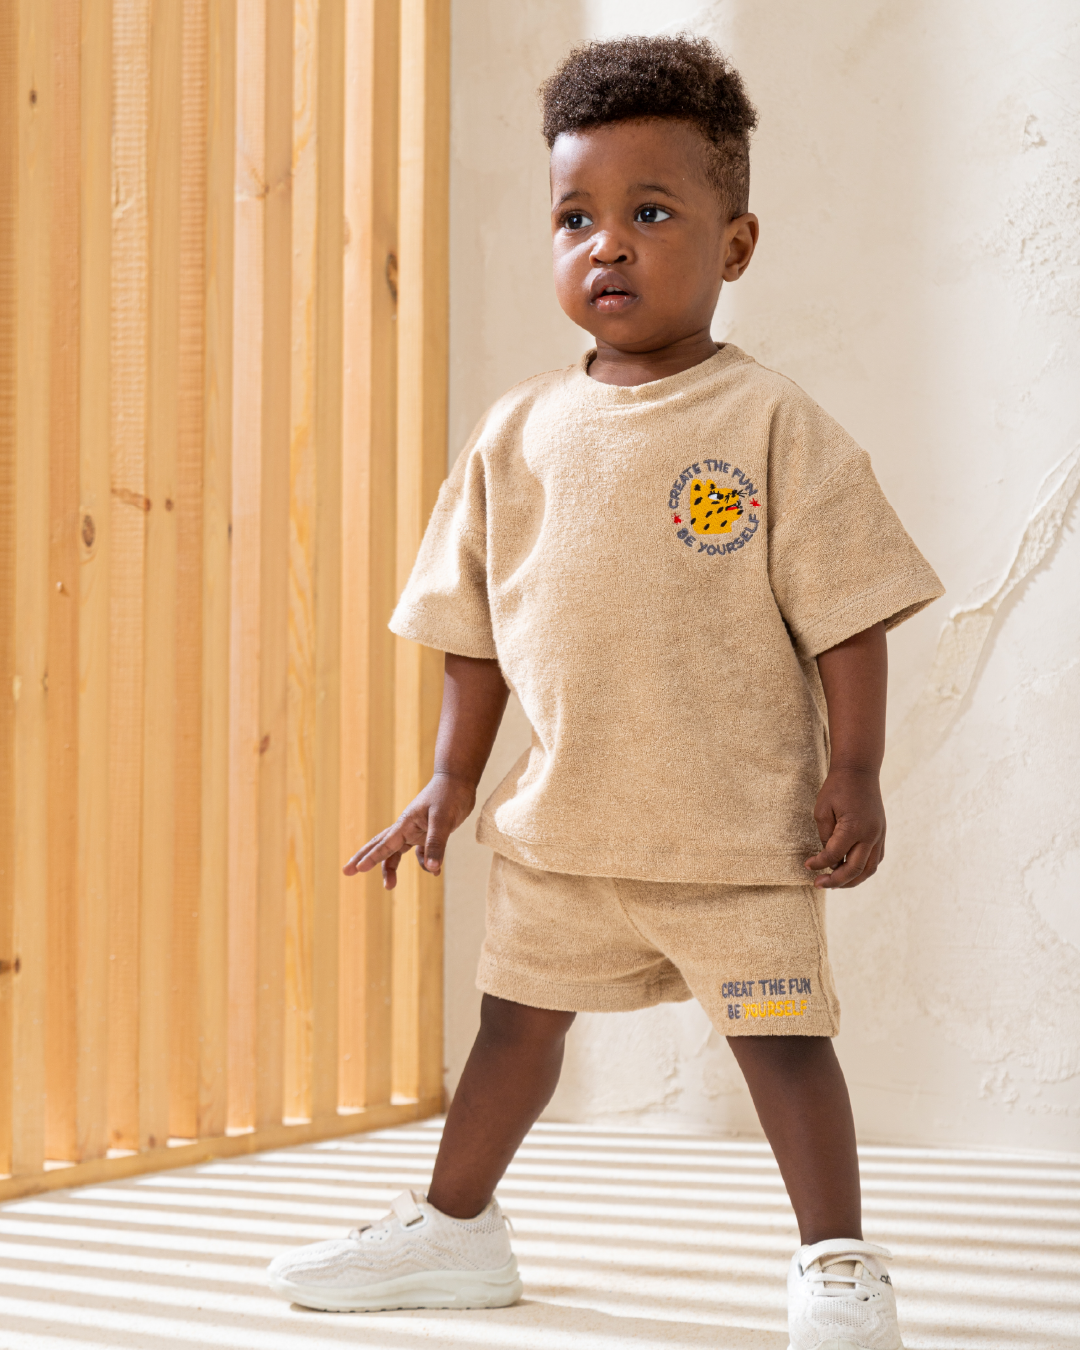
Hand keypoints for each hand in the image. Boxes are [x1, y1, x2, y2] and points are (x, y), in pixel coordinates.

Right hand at [343, 772, 477, 888]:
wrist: (458, 780)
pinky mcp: (428, 832)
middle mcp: (407, 828)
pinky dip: (425, 862)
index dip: (372, 858)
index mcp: (405, 824)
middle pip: (380, 846)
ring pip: (397, 851)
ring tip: (389, 886)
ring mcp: (416, 830)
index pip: (385, 844)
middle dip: (365, 859)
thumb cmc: (449, 795)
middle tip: (347, 872)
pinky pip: (420, 852)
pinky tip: (434, 871)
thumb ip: (436, 844)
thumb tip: (433, 870)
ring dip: (391, 867)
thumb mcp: (443, 820)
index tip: (356, 869)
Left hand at [804, 766, 885, 888]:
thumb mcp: (822, 810)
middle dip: (835, 881)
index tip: (807, 866)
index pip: (834, 855)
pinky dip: (863, 870)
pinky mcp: (881, 833)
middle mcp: (870, 835)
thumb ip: (825, 836)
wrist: (860, 771)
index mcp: (854, 828)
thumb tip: (828, 856)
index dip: (818, 864)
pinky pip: (875, 859)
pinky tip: (850, 872)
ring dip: (852, 881)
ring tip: (835, 884)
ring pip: (869, 869)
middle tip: (818, 884)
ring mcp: (879, 835)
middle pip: (854, 869)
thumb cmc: (837, 788)